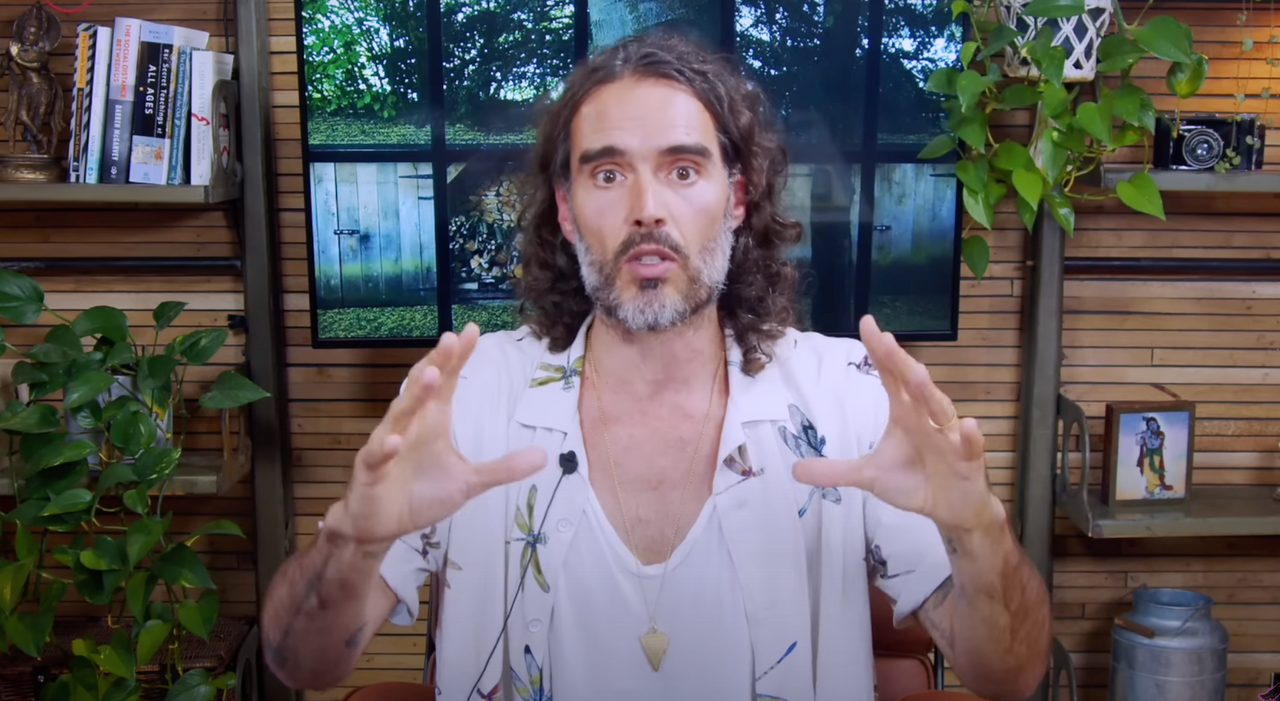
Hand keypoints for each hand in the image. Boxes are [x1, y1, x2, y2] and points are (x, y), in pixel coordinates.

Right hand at [325, 323, 546, 546]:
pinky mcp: (370, 471)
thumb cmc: (421, 494)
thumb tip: (544, 456)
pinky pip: (376, 455)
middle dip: (436, 363)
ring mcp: (386, 446)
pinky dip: (386, 447)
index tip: (472, 330)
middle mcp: (408, 426)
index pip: (445, 383)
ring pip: (399, 415)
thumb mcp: (468, 482)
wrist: (380, 525)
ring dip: (415, 396)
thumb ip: (502, 468)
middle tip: (451, 339)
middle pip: (422, 388)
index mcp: (431, 422)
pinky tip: (396, 439)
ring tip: (431, 374)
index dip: (456, 358)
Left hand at [792, 315, 1001, 533]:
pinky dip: (971, 437)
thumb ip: (835, 471)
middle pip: (912, 385)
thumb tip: (794, 469)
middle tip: (884, 339)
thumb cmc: (914, 480)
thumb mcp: (869, 476)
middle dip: (899, 362)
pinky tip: (969, 425)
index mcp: (905, 413)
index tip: (867, 323)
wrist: (950, 508)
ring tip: (918, 374)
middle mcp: (927, 417)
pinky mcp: (968, 460)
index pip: (891, 376)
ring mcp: (950, 437)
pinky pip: (971, 446)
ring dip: (930, 393)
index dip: (880, 351)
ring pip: (941, 410)